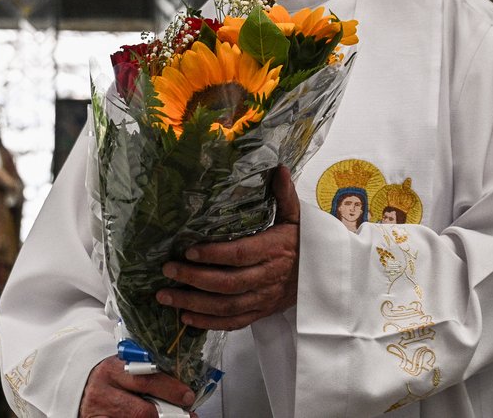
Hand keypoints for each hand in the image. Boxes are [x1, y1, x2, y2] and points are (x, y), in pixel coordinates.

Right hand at [79, 356, 196, 417]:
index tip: (188, 397)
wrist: (80, 386)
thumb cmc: (110, 377)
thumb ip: (146, 373)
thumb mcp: (124, 367)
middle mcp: (103, 392)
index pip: (146, 380)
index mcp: (113, 370)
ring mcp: (99, 414)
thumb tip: (181, 388)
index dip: (171, 390)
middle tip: (187, 415)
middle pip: (142, 411)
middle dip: (169, 416)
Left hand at [157, 166, 300, 330]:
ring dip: (194, 304)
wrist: (326, 276)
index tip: (189, 251)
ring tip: (166, 296)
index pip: (240, 254)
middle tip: (167, 270)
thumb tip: (279, 169)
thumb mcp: (297, 217)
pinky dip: (209, 323)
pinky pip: (234, 322)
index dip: (214, 255)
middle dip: (194, 278)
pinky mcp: (262, 313)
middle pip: (228, 283)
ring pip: (227, 306)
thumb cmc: (304, 242)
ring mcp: (264, 298)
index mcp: (275, 250)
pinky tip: (186, 318)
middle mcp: (268, 277)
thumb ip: (284, 195)